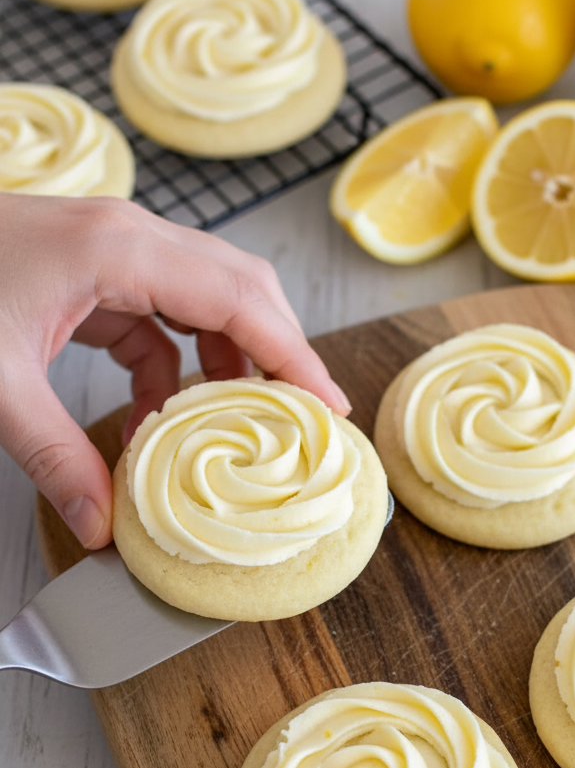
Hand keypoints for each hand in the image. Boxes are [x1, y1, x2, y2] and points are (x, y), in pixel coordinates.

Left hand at [0, 194, 349, 548]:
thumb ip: (54, 456)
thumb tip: (103, 529)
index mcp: (119, 249)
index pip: (239, 298)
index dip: (292, 354)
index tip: (326, 407)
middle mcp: (128, 237)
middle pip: (239, 287)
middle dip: (274, 353)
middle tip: (298, 421)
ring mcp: (111, 249)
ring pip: (205, 297)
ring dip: (225, 360)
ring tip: (235, 427)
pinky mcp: (92, 272)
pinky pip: (159, 315)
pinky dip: (172, 365)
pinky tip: (159, 417)